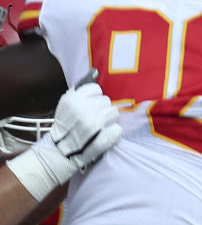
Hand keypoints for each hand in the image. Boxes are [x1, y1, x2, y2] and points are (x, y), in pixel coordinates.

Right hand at [7, 69, 121, 200]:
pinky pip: (118, 129)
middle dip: (101, 110)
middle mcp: (82, 110)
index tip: (87, 107)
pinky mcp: (103, 138)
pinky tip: (103, 135)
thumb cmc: (66, 126)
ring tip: (97, 127)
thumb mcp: (67, 104)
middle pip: (106, 101)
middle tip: (91, 120)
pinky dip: (113, 133)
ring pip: (114, 112)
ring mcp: (93, 125)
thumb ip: (81, 88)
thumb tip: (96, 72)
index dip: (93, 99)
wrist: (60, 152)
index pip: (96, 89)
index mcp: (72, 99)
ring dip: (108, 120)